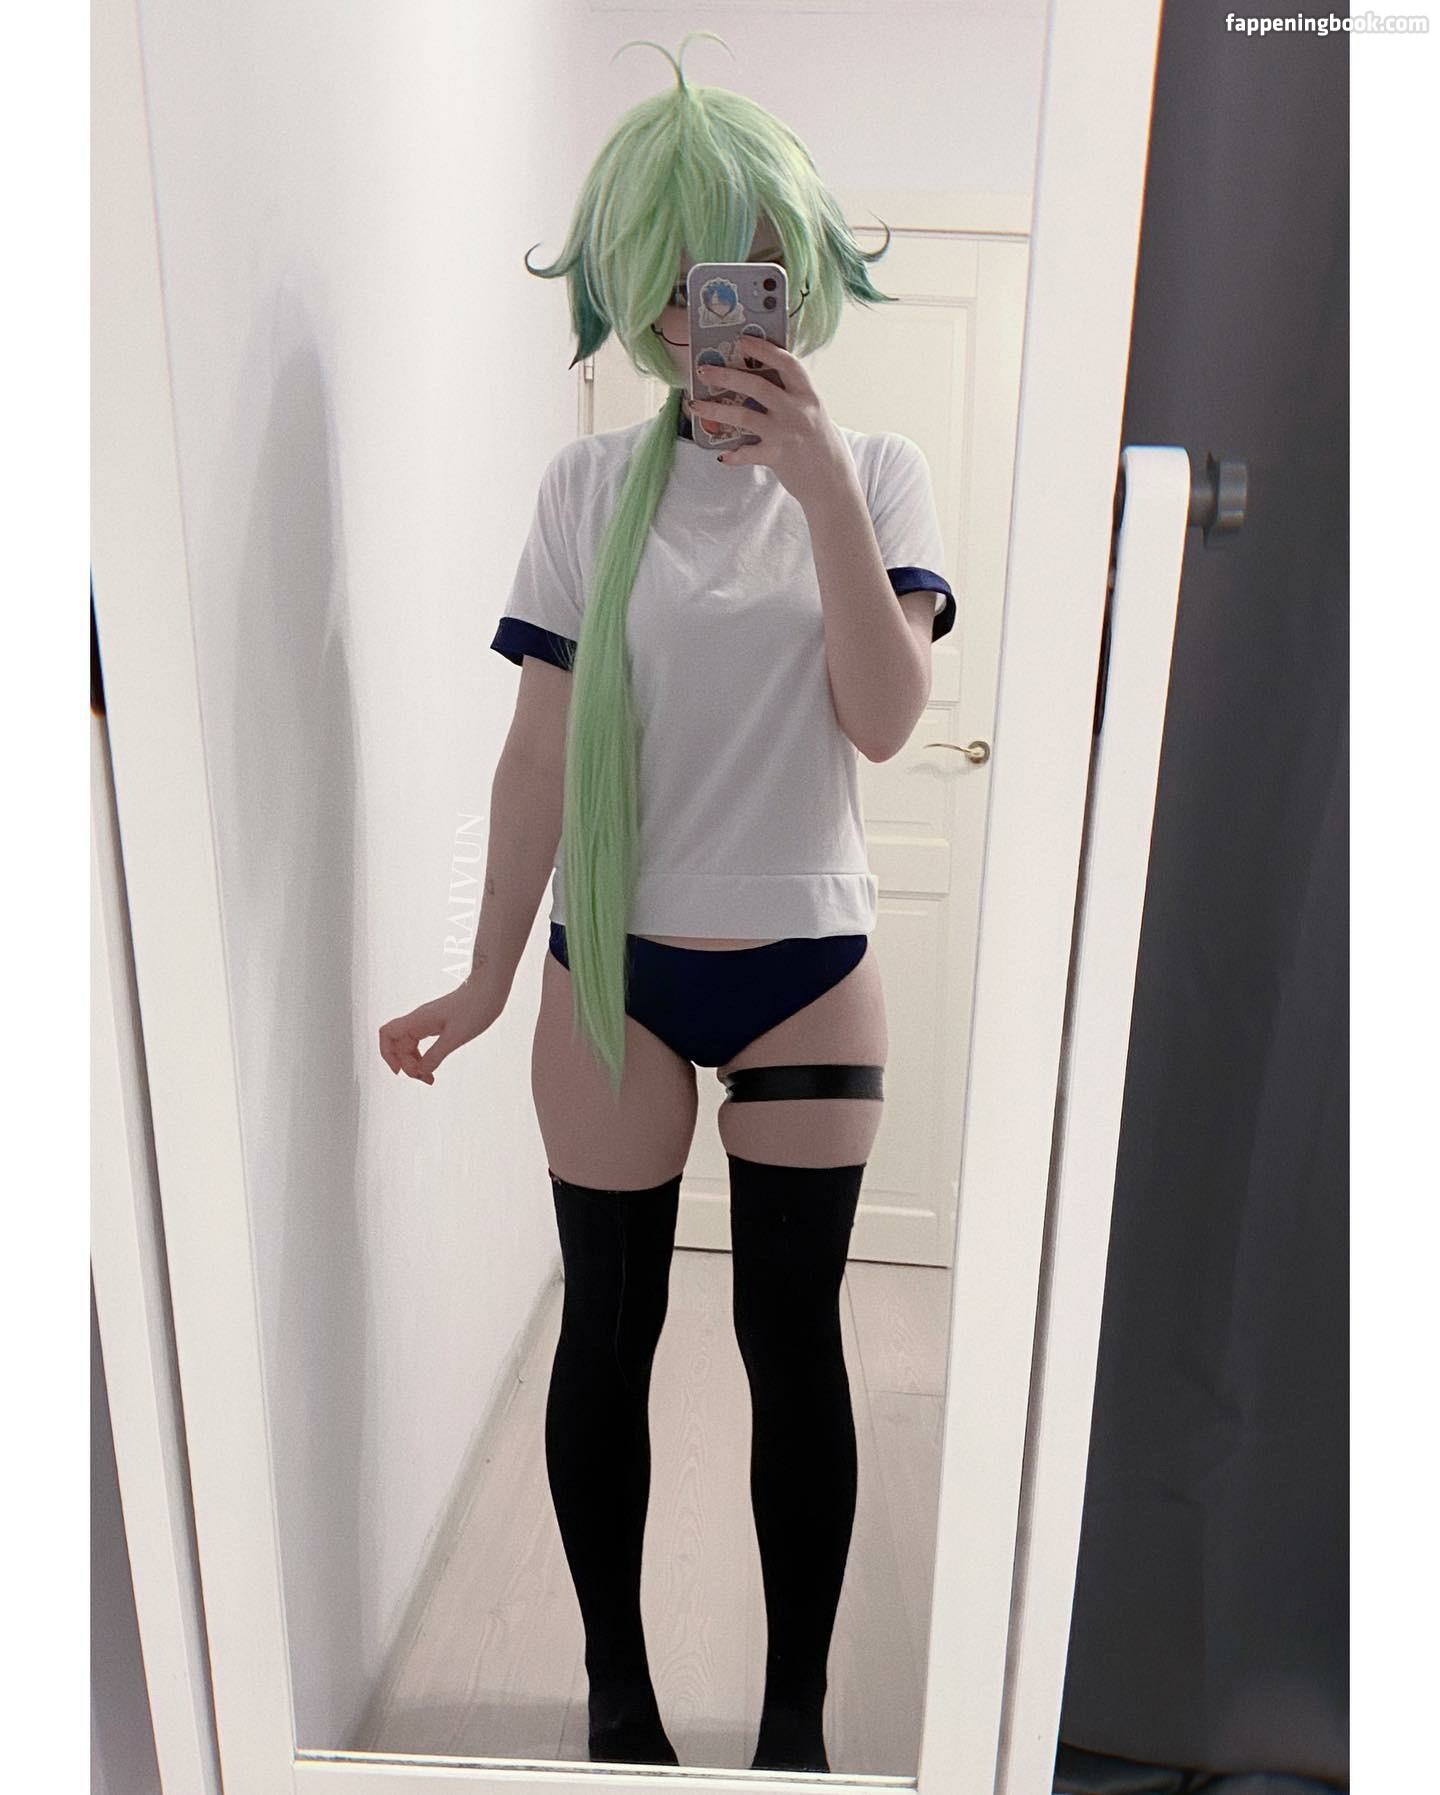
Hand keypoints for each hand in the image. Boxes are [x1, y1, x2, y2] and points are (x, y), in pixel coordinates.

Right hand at [378, 976, 505, 1084]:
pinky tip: (434, 1066)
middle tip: (426, 1079)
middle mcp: (419, 1019)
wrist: (490, 989)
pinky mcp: (438, 1024)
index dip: (387, 1054)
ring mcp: (428, 1021)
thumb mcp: (456, 1037)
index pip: (387, 1034)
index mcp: (418, 1019)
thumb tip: (421, 1070)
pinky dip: (425, 1057)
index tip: (400, 1071)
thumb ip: (436, 1055)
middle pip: (399, 1045)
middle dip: (407, 1065)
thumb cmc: (475, 1008)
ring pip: (410, 1045)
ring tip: (430, 1078)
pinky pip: (422, 1043)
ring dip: (416, 1063)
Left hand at [691, 335, 849, 504]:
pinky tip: (721, 455)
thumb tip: (765, 383)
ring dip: (715, 410)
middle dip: (727, 375)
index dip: (763, 349)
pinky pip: (747, 453)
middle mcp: (797, 410)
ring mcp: (785, 433)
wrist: (833, 484)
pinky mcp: (776, 456)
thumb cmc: (824, 446)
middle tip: (703, 369)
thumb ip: (794, 398)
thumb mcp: (814, 414)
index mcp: (808, 395)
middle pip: (757, 385)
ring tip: (694, 404)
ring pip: (743, 416)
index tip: (742, 339)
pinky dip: (733, 455)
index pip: (786, 363)